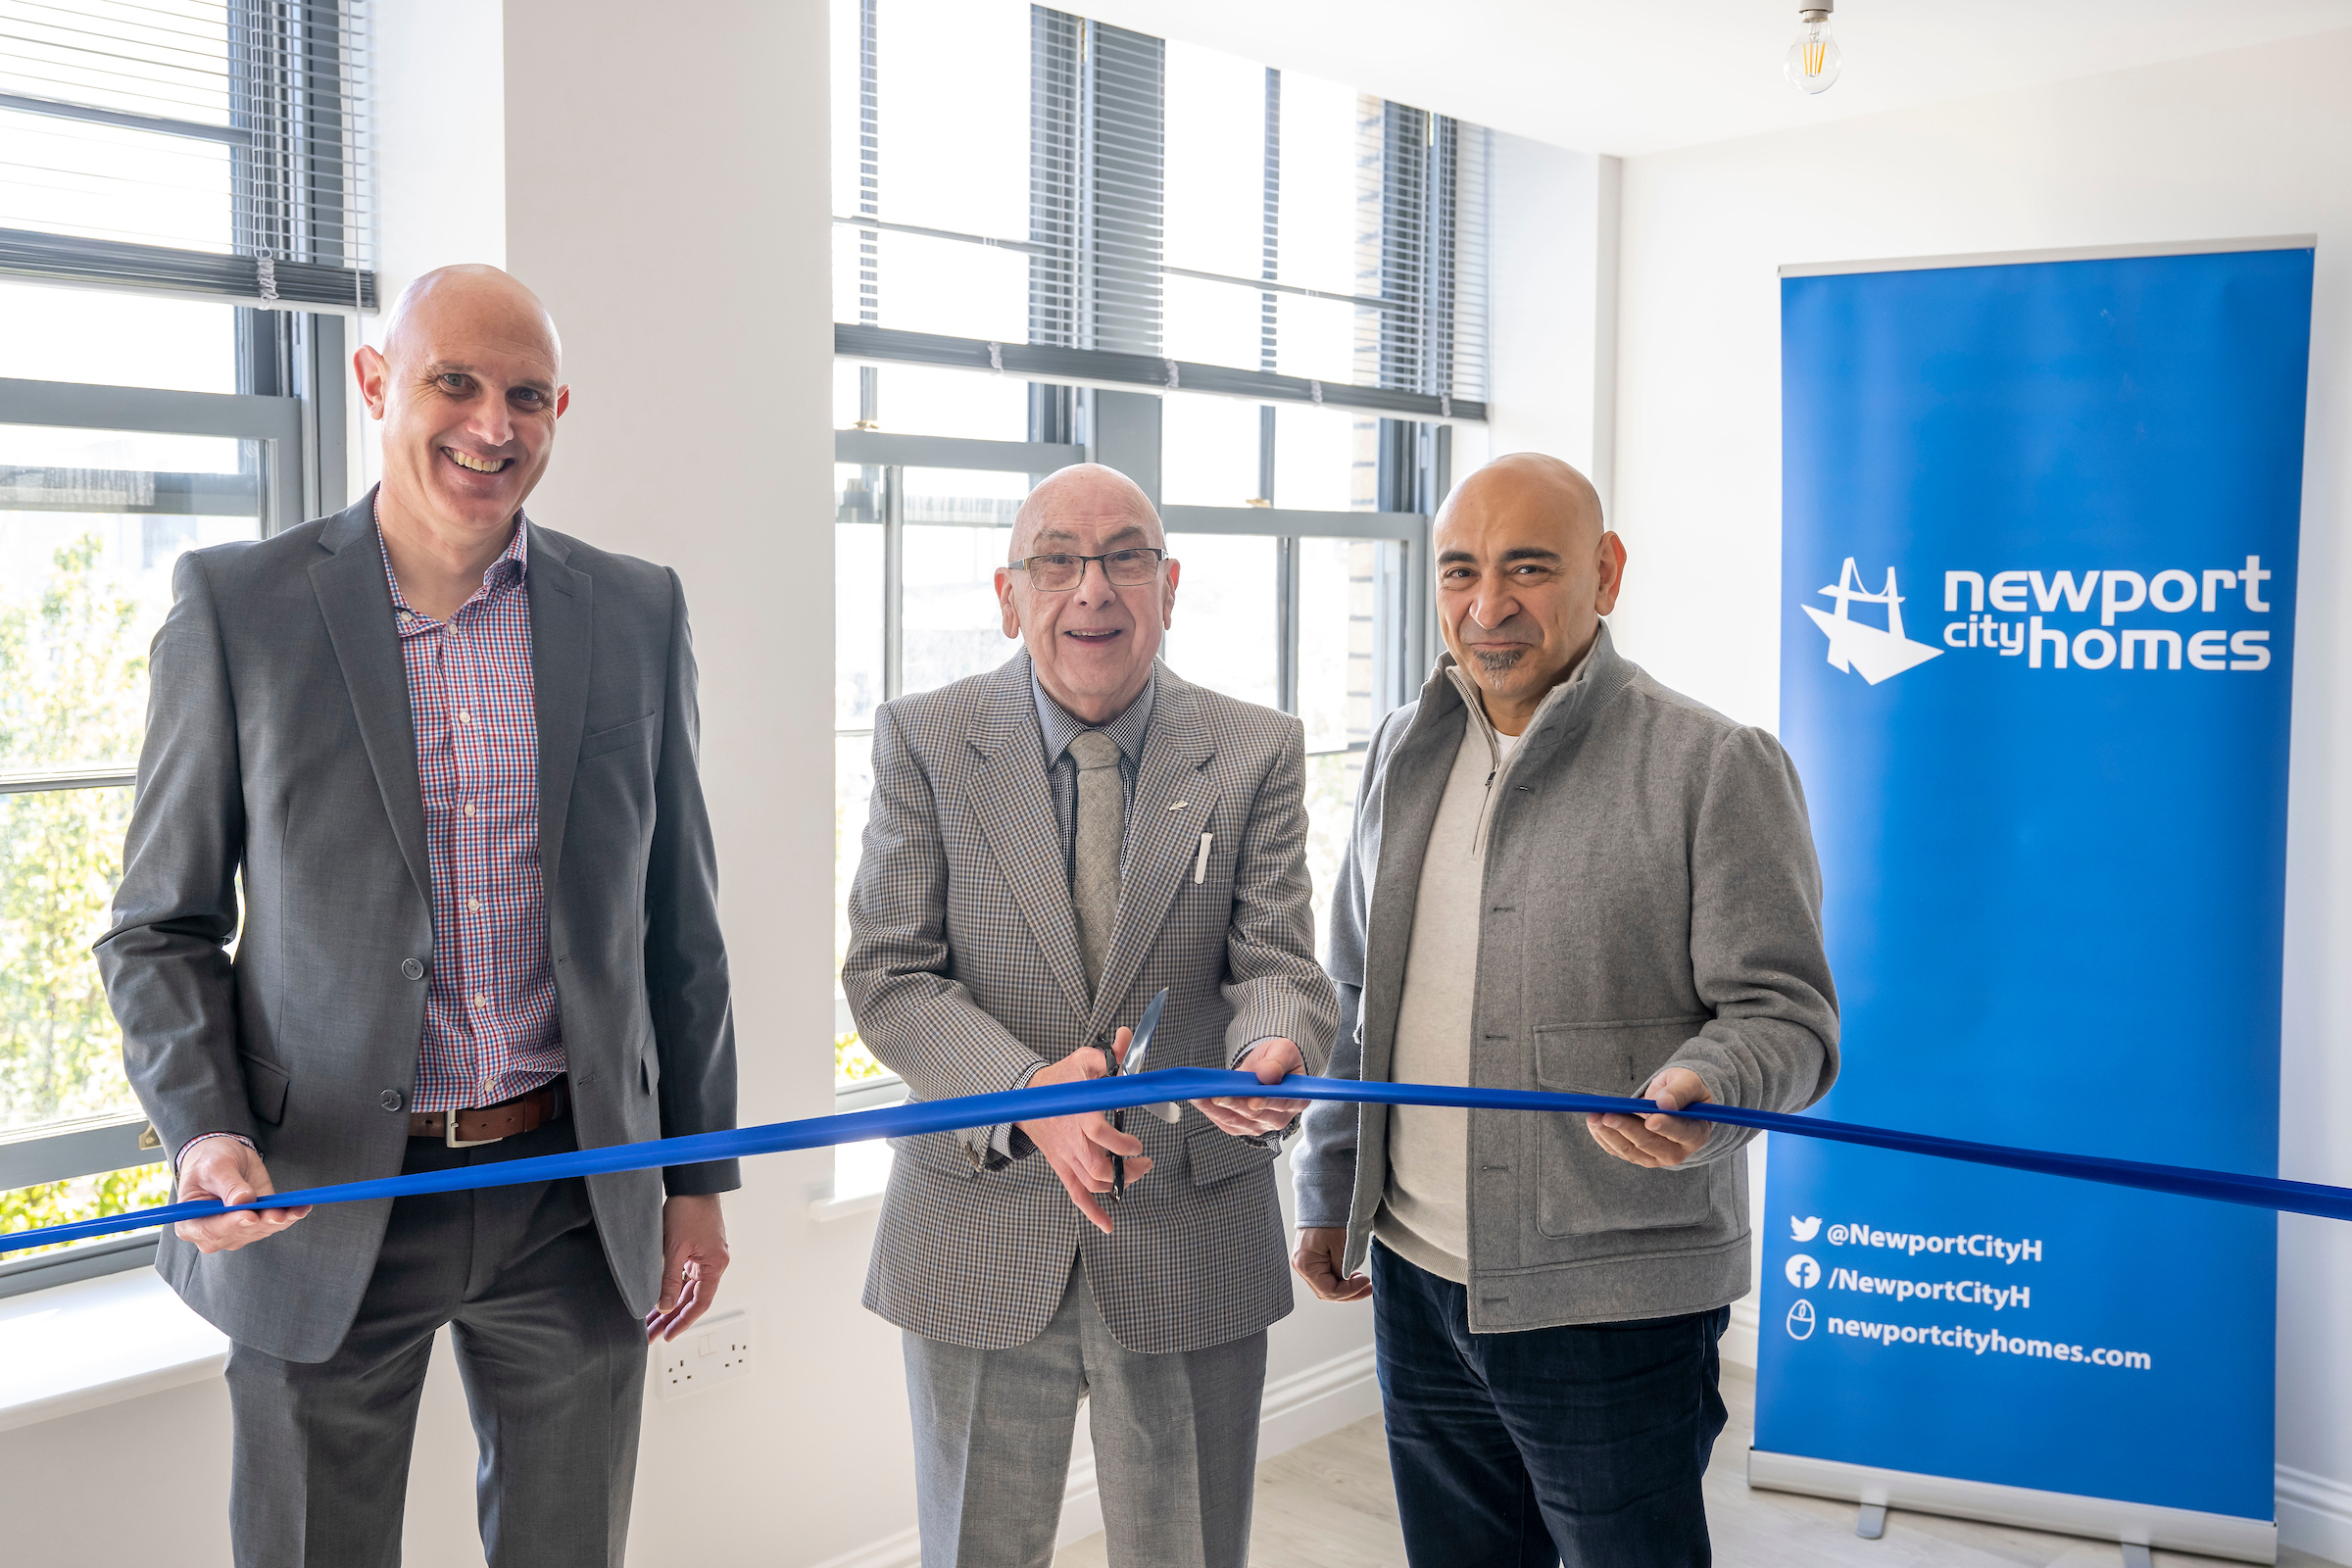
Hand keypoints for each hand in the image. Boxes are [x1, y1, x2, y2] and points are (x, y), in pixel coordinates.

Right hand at [173, 1139, 308, 1253]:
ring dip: (280, 1220)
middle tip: (280, 1213)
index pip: (210, 1230)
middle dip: (261, 1223)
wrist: (225, 1158)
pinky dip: (289, 1215)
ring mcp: (237, 1231)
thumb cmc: (210, 1162)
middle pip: (239, 1233)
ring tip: (296, 1209)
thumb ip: (228, 1185)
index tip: (250, 1216)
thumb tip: (242, 1201)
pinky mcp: (257, 1223)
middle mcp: (213, 1234)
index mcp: (190, 1223)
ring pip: (260, 1230)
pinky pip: (274, 1223)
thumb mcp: (216, 1167)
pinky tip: (302, 1207)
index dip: (231, 1225)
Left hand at [646, 1194, 729, 1341]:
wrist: (694, 1183)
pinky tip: (658, 1296)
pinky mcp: (698, 1248)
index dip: (683, 1322)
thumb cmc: (689, 1209)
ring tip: (651, 1321)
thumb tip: (662, 1306)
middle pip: (692, 1298)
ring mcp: (706, 1256)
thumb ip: (669, 1280)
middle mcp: (714, 1263)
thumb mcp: (673, 1248)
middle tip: (652, 1334)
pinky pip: (686, 1275)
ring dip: (670, 1303)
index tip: (667, 1336)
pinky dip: (673, 1286)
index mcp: (715, 1265)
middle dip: (671, 1317)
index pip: (699, 1304)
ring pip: (687, 1288)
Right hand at [1017, 1027, 1151, 1234]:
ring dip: (1117, 1186)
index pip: (1099, 1134)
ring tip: (1134, 1172)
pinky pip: (1077, 1196)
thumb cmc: (1061, 1082)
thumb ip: (1108, 1054)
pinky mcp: (1063, 1169)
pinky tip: (1108, 1224)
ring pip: (1093, 1184)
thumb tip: (1126, 1036)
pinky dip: (1093, 1212)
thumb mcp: (1084, 1061)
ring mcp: (1067, 1159)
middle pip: (1098, 1168)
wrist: (1030, 1100)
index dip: (1120, 1144)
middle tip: (1144, 1161)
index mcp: (1080, 1115)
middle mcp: (1073, 1142)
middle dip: (1126, 1170)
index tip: (1137, 1144)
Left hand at [1191, 1037, 1307, 1137]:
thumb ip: (1278, 1061)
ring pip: (1237, 1121)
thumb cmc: (1277, 1060)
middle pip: (1256, 1115)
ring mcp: (1260, 1125)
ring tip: (1200, 1095)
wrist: (1265, 1068)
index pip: (1283, 1104)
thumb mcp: (1283, 1051)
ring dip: (1216, 1109)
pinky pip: (1225, 1122)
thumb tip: (1268, 1073)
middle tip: (1218, 1096)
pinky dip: (1210, 1111)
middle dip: (1235, 1105)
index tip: (1253, 1101)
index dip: (1267, 1103)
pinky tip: (1198, 1099)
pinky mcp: (1242, 1126)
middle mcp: (1280, 1117)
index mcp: (1296, 1099)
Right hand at [1292, 1226, 1370, 1302]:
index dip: (1350, 1291)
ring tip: (1362, 1281)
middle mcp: (1301, 1266)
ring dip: (1345, 1287)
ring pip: (1325, 1286)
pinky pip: (1324, 1276)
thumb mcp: (1342, 1245)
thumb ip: (1343, 1269)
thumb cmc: (1331, 1219)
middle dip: (1349, 1293)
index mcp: (1306, 1264)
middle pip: (1326, 1292)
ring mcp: (1304, 1263)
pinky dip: (1339, 1279)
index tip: (1365, 1281)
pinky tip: (1352, 1275)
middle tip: (1368, 1288)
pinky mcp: (1310, 1258)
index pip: (1329, 1291)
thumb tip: (1346, 1283)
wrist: (1322, 1199)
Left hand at [1586, 1067, 1713, 1168]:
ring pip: (1630, 1150)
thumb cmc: (1683, 1090)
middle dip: (1627, 1129)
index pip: (1682, 1133)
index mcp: (1696, 1133)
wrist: (1673, 1101)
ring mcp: (1655, 1157)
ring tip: (1594, 1117)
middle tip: (1608, 1115)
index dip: (1666, 1127)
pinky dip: (1603, 1137)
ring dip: (1609, 1134)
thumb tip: (1664, 1102)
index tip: (1651, 1119)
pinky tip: (1593, 1123)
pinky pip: (1617, 1150)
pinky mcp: (1637, 1156)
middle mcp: (1677, 1151)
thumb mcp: (1688, 1082)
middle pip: (1650, 1143)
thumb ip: (1679, 1091)